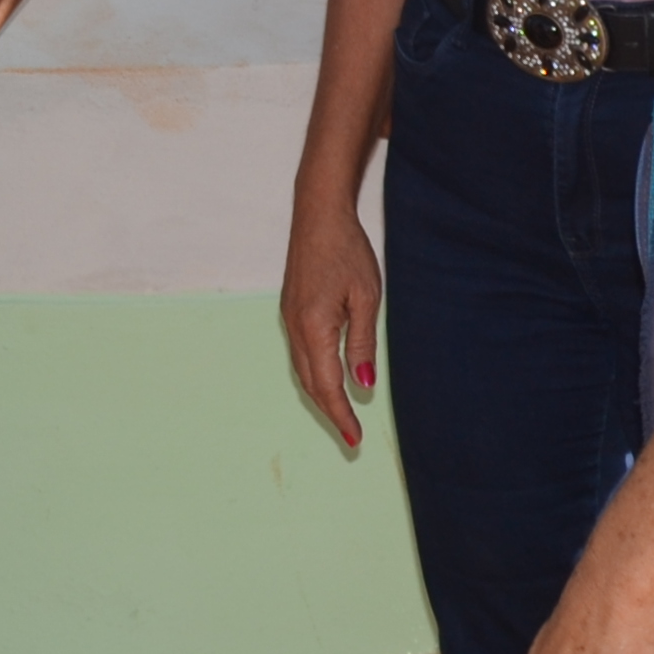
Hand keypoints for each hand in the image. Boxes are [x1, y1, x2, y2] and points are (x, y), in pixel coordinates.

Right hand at [279, 190, 384, 450]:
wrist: (317, 214)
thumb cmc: (347, 251)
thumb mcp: (365, 297)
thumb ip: (362, 343)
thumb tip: (363, 386)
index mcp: (314, 327)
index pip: (327, 385)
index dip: (341, 415)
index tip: (354, 439)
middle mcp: (295, 328)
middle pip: (310, 383)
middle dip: (330, 412)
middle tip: (351, 437)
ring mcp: (289, 318)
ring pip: (302, 370)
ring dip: (321, 395)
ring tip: (343, 414)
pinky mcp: (290, 310)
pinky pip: (300, 353)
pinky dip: (314, 374)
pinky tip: (330, 377)